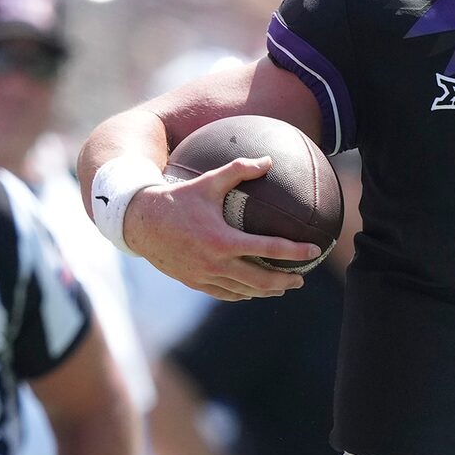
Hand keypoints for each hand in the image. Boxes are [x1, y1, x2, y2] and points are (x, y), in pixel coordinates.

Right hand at [118, 157, 314, 301]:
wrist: (141, 223)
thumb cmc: (177, 198)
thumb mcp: (208, 181)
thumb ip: (240, 170)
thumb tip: (269, 160)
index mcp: (224, 240)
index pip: (269, 248)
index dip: (295, 251)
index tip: (314, 251)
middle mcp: (216, 263)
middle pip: (262, 279)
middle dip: (286, 280)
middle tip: (302, 278)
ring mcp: (206, 276)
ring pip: (245, 291)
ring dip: (267, 291)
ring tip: (283, 287)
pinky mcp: (196, 283)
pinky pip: (226, 294)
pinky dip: (244, 294)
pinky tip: (253, 291)